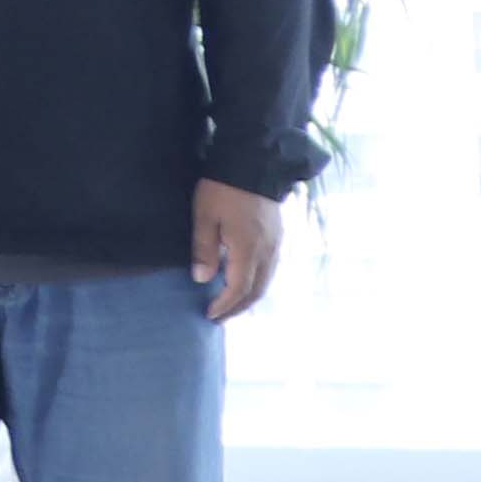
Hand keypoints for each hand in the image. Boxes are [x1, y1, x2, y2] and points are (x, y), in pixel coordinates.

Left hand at [191, 179, 283, 321]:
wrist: (254, 164)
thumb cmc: (223, 189)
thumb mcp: (204, 217)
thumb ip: (204, 249)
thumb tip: (202, 279)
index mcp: (248, 249)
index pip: (238, 288)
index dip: (224, 305)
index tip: (209, 314)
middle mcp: (267, 252)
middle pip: (256, 291)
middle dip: (237, 307)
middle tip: (219, 317)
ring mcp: (276, 244)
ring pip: (266, 281)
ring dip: (249, 297)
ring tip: (230, 304)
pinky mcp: (278, 236)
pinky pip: (270, 269)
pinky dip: (257, 282)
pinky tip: (244, 281)